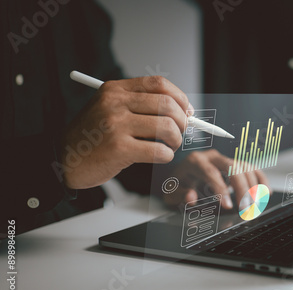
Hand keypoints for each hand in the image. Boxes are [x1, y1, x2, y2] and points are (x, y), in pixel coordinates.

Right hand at [59, 76, 190, 188]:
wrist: (63, 159)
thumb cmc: (93, 137)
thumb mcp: (110, 110)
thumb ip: (140, 106)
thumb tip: (183, 111)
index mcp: (114, 90)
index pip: (159, 84)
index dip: (179, 98)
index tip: (187, 112)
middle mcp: (114, 103)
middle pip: (167, 105)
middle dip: (182, 122)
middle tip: (179, 133)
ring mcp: (116, 125)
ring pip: (167, 128)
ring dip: (175, 141)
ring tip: (169, 147)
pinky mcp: (118, 149)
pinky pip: (159, 151)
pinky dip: (166, 156)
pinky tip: (160, 157)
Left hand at [163, 149, 270, 209]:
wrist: (183, 172)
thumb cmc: (179, 183)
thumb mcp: (171, 191)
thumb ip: (180, 194)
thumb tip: (191, 197)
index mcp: (195, 161)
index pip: (211, 173)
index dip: (221, 190)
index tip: (229, 206)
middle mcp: (212, 157)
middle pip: (233, 167)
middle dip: (242, 188)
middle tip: (247, 208)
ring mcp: (225, 158)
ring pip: (245, 166)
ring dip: (253, 186)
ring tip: (255, 205)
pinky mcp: (235, 163)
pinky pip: (251, 167)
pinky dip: (260, 179)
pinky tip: (265, 192)